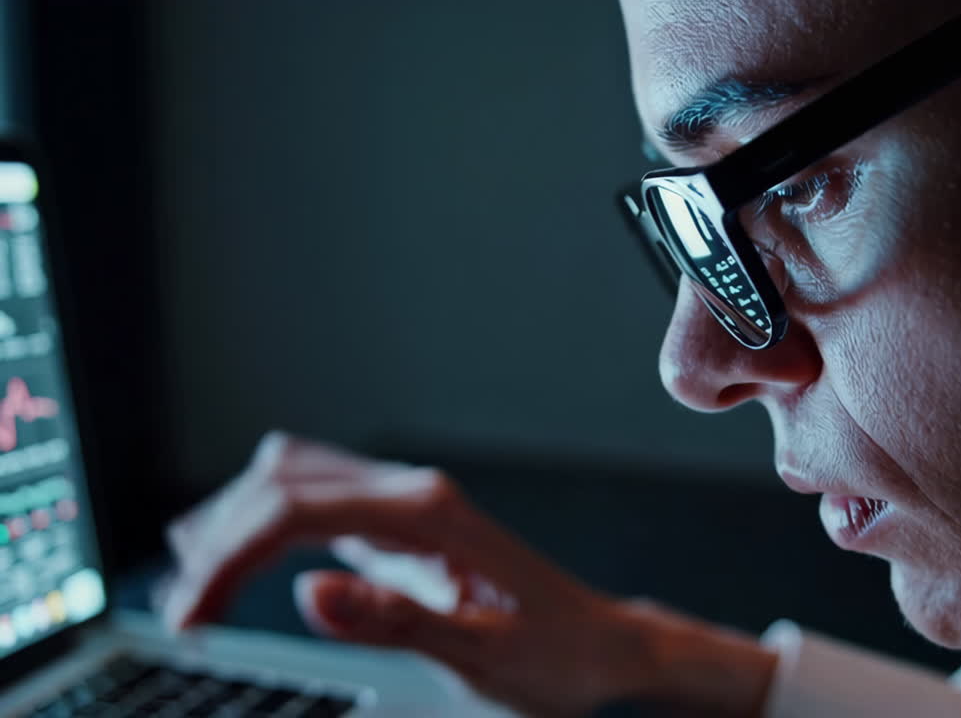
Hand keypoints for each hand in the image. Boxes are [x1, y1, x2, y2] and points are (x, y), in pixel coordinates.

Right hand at [163, 432, 643, 715]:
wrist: (602, 645)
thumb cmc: (556, 654)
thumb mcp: (481, 655)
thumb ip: (396, 621)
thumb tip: (309, 593)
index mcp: (431, 515)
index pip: (299, 511)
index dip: (230, 556)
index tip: (192, 612)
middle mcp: (414, 495)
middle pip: (284, 481)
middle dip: (219, 537)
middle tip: (184, 610)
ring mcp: (406, 505)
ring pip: (293, 479)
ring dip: (234, 521)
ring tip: (192, 585)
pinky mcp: (400, 527)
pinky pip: (316, 503)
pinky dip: (264, 525)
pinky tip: (239, 556)